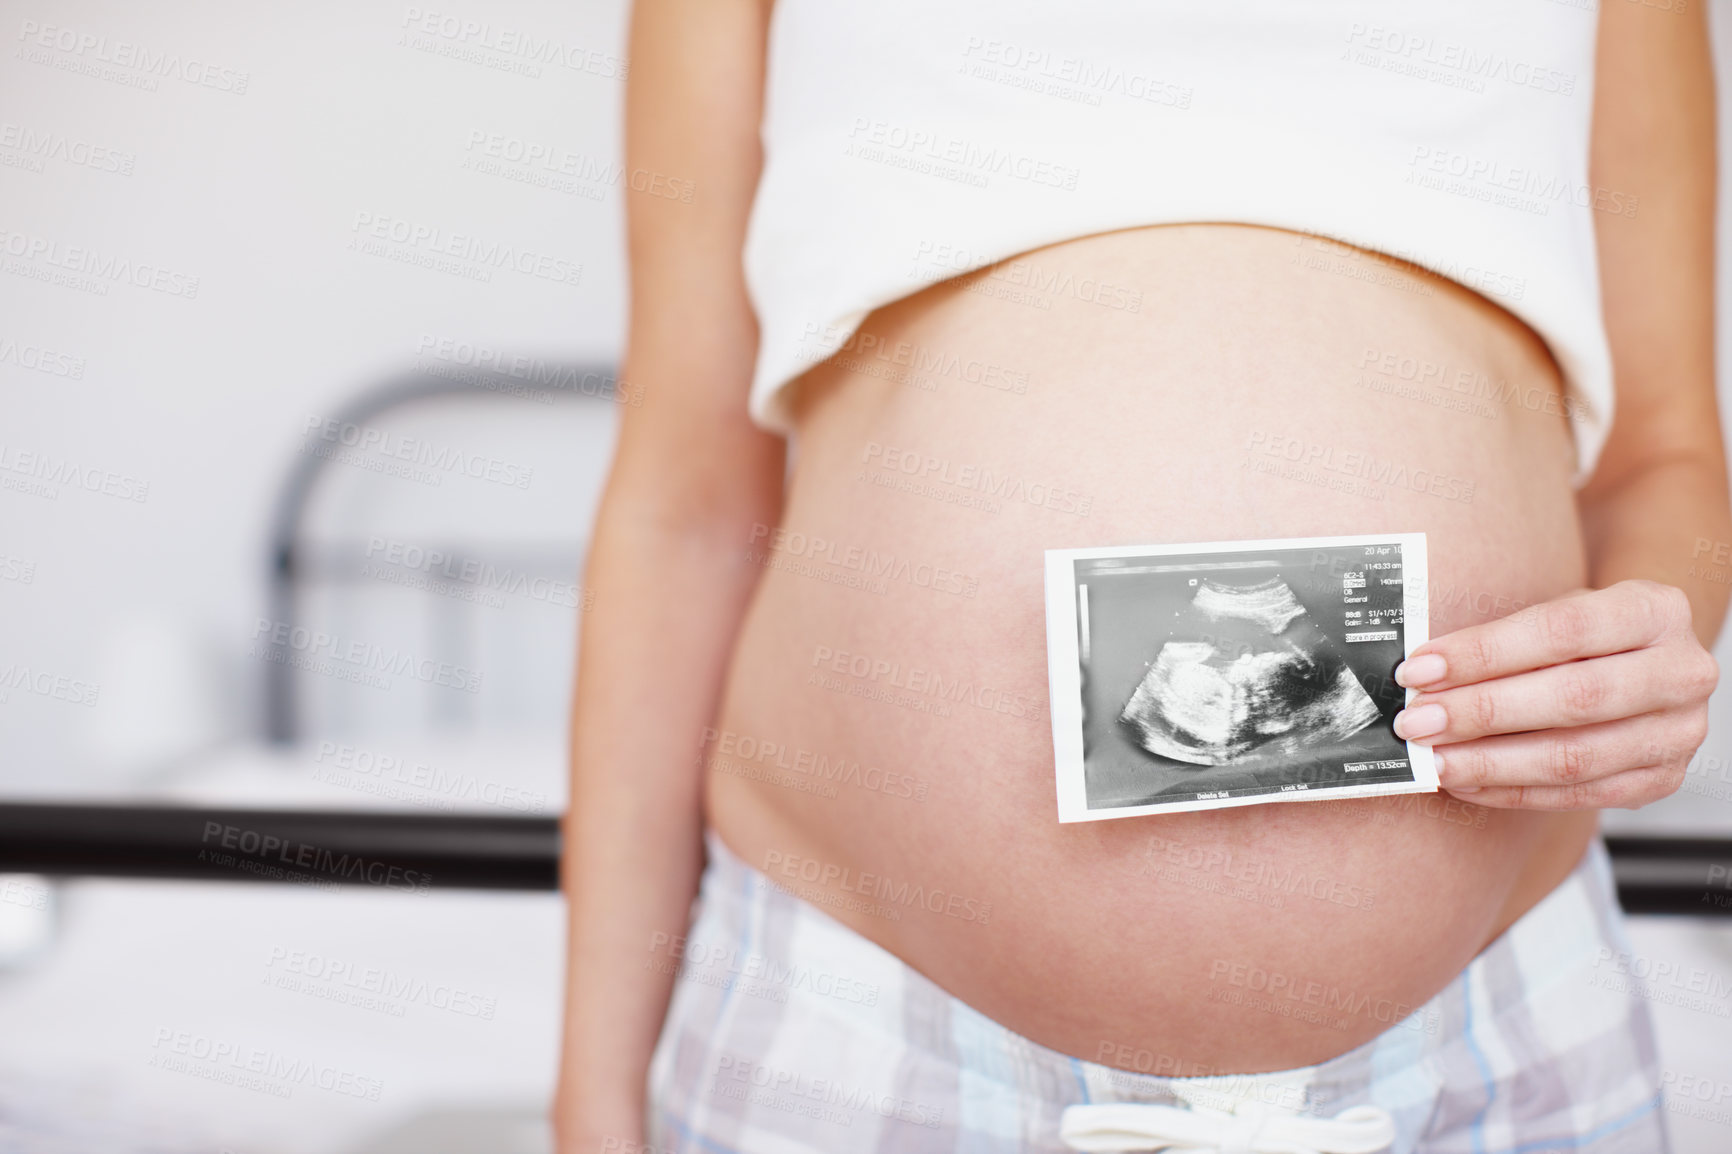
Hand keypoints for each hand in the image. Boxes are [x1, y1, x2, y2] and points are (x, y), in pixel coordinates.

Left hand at [1391, 580, 1716, 809]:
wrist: (1642, 662)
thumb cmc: (1585, 635)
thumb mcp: (1558, 612)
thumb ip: (1503, 639)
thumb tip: (1423, 674)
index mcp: (1655, 611)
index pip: (1560, 631)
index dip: (1483, 653)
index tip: (1420, 669)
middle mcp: (1681, 672)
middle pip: (1571, 698)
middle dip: (1481, 713)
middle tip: (1418, 722)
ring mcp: (1678, 732)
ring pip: (1573, 757)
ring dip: (1490, 762)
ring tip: (1434, 760)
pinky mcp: (1660, 779)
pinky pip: (1576, 795)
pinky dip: (1512, 791)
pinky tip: (1465, 781)